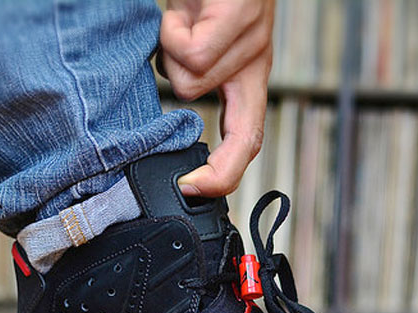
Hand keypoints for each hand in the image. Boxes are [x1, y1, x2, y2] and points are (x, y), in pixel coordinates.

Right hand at [159, 0, 274, 196]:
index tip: (194, 190)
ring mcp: (251, 40)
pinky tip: (181, 9)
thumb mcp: (201, 37)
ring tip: (182, 17)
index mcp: (248, 74)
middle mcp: (255, 61)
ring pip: (188, 80)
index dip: (225, 174)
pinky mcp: (238, 17)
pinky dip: (169, 30)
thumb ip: (191, 70)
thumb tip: (162, 105)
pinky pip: (189, 52)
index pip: (247, 141)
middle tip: (176, 41)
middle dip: (175, 80)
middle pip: (200, 105)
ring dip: (169, 49)